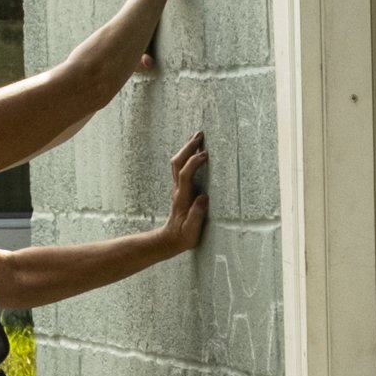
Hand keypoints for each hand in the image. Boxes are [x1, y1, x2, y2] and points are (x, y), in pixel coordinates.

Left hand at [161, 134, 207, 252]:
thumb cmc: (183, 237)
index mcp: (182, 198)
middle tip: (200, 134)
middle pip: (178, 163)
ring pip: (178, 163)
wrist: (169, 240)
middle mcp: (178, 190)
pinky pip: (181, 167)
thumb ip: (197, 214)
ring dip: (186, 148)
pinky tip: (193, 151)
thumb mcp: (191, 231)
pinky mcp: (180, 189)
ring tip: (197, 136)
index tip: (206, 154)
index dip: (194, 163)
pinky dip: (187, 156)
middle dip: (188, 147)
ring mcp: (178, 188)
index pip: (185, 175)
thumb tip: (203, 197)